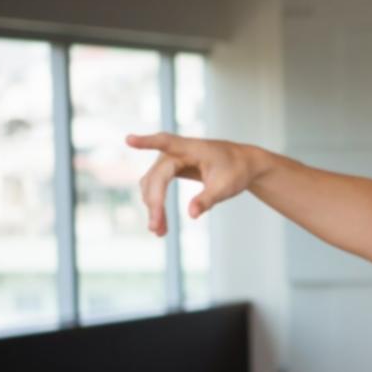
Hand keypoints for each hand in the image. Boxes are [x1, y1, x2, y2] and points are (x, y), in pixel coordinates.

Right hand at [127, 132, 258, 235]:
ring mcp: (168, 160)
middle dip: (155, 203)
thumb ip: (207, 199)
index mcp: (192, 148)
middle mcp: (175, 151)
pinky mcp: (167, 170)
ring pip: (152, 185)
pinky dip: (157, 205)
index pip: (166, 143)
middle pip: (156, 177)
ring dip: (153, 207)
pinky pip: (156, 188)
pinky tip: (160, 225)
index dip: (147, 142)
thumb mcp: (226, 187)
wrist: (242, 164)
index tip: (129, 140)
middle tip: (156, 228)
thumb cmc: (236, 171)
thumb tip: (191, 215)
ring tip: (159, 232)